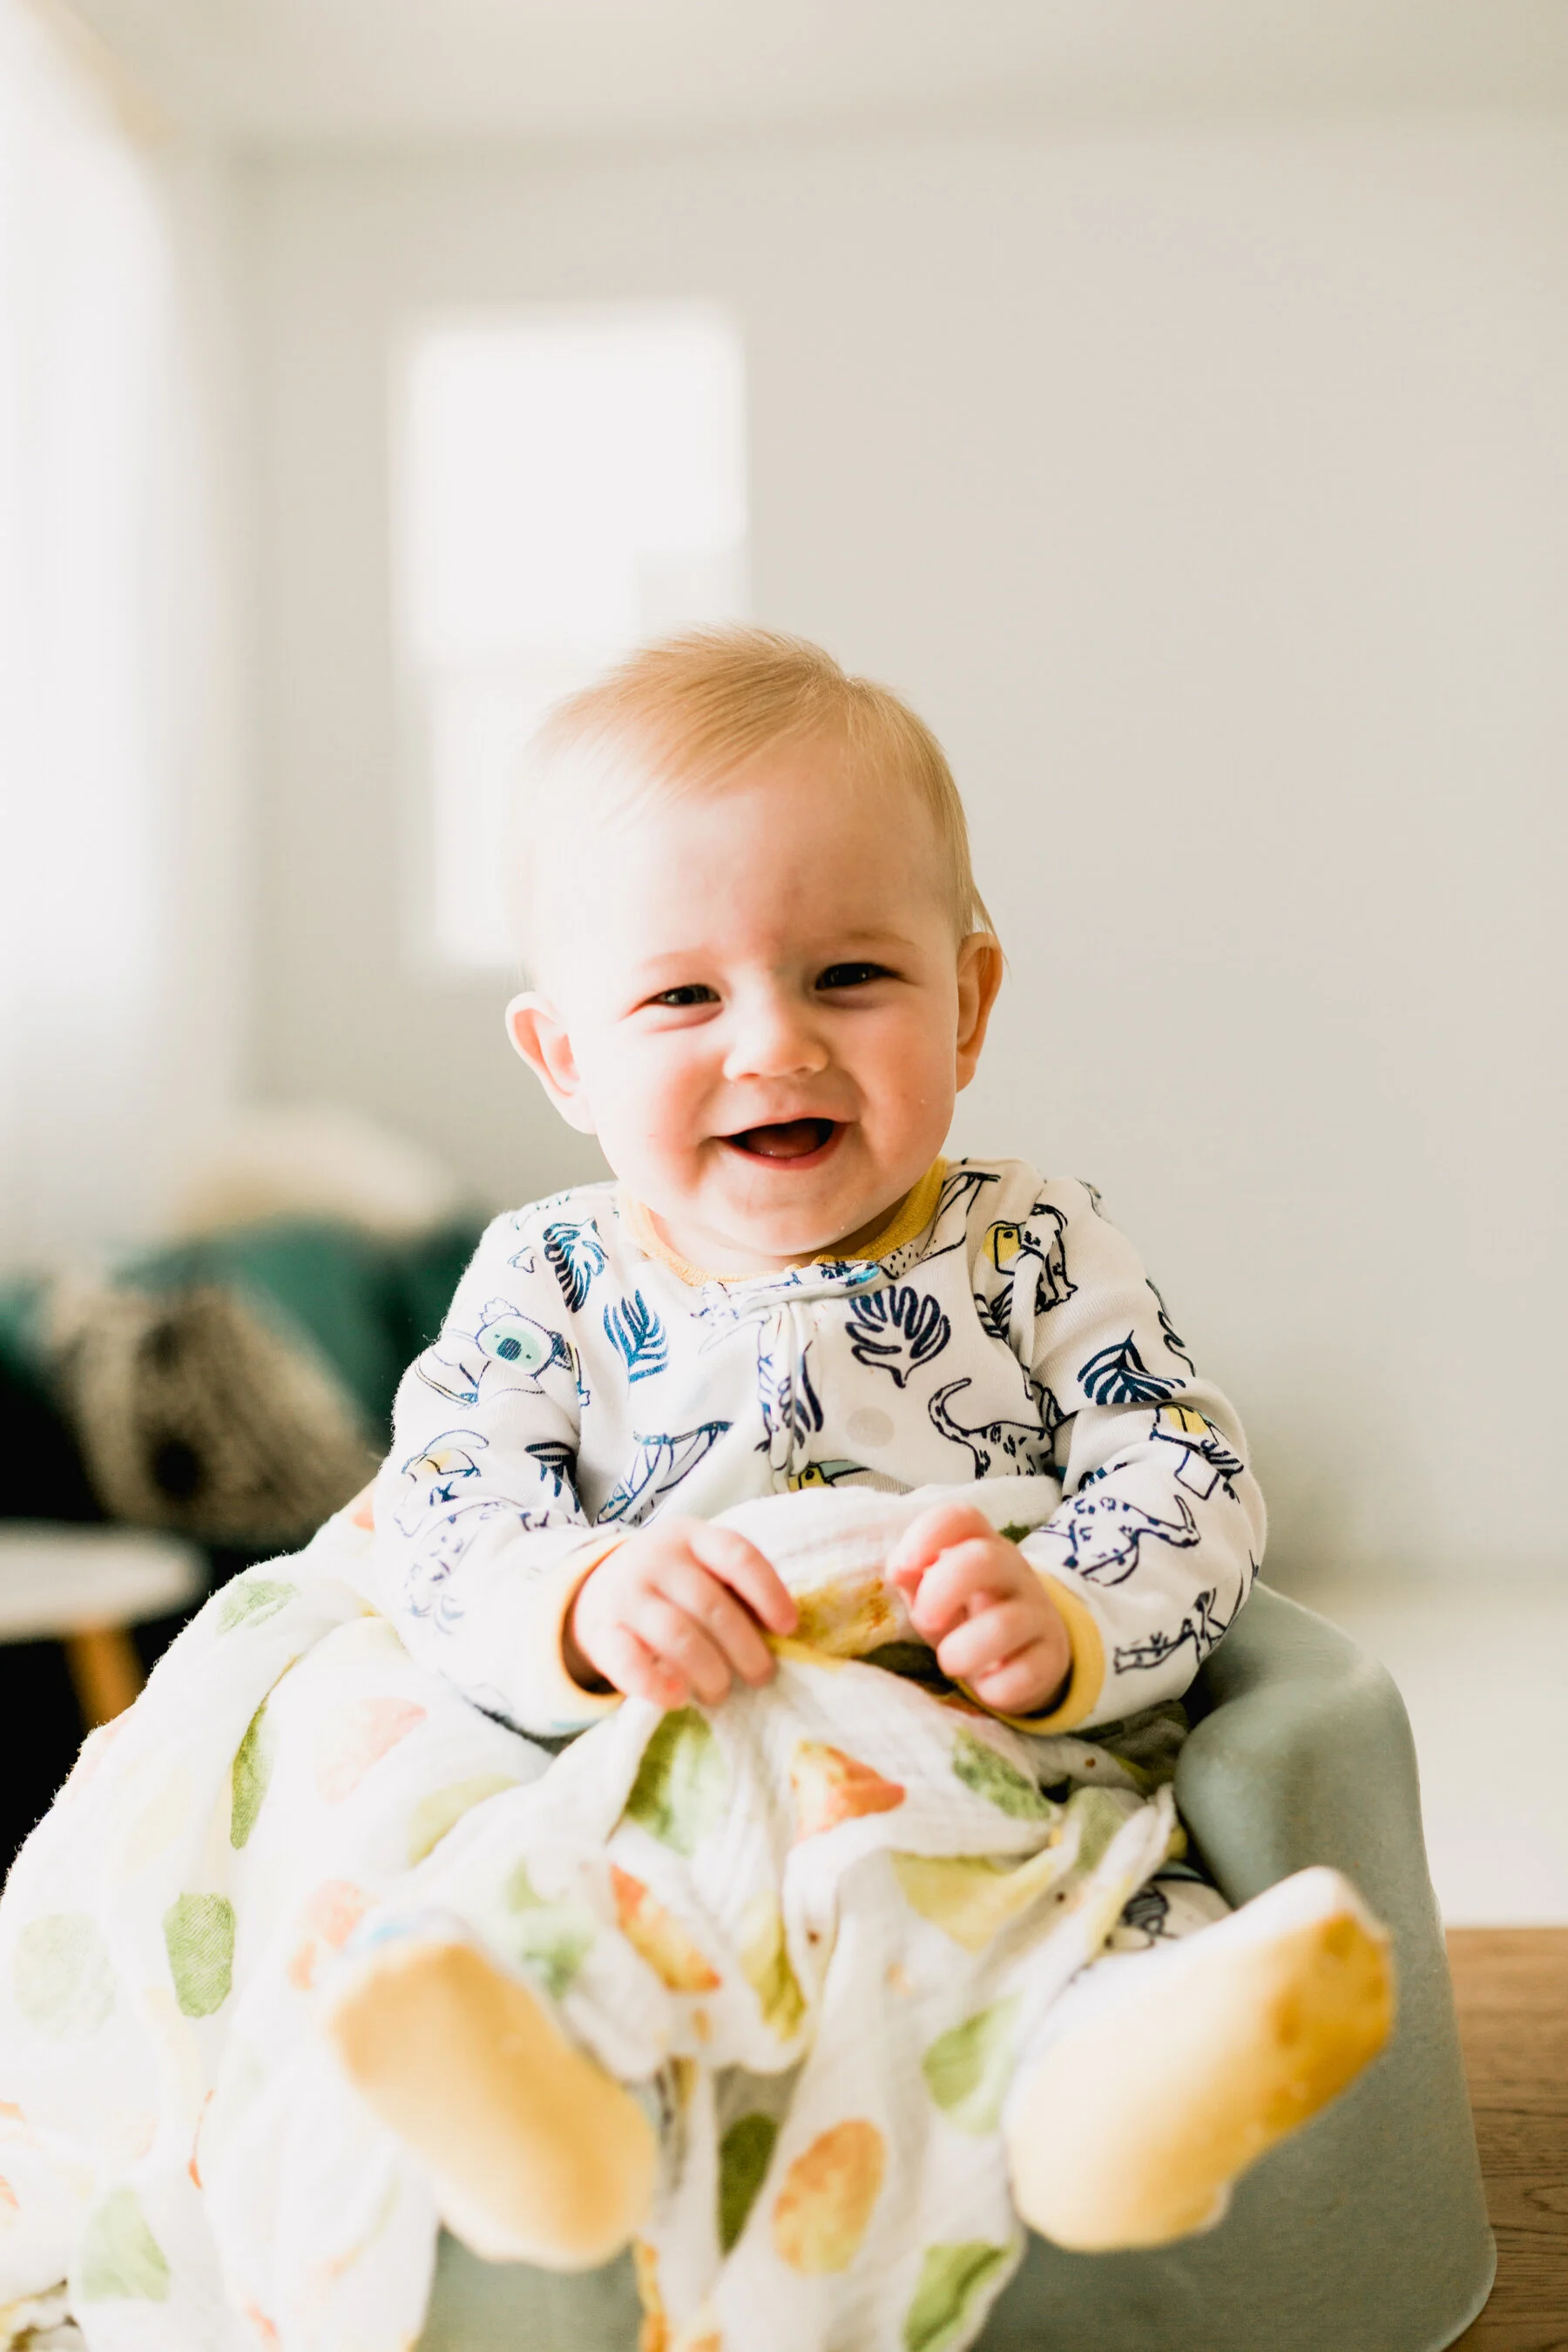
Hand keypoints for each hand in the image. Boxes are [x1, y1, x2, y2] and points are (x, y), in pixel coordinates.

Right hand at [566, 1517, 797, 1709]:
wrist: (592, 1588)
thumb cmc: (667, 1583)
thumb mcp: (698, 1567)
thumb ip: (733, 1588)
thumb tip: (780, 1635)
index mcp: (691, 1536)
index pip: (738, 1556)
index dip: (769, 1593)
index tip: (788, 1628)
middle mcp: (656, 1558)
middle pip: (711, 1606)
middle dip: (745, 1649)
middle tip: (761, 1676)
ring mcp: (626, 1594)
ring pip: (677, 1636)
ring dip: (709, 1672)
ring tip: (721, 1692)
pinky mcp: (601, 1632)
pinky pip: (629, 1663)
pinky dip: (656, 1685)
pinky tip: (677, 1698)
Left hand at [887, 1502, 1069, 1716]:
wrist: (1025, 1657)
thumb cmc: (966, 1615)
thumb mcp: (935, 1593)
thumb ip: (914, 1577)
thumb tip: (900, 1569)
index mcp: (980, 1545)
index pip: (962, 1517)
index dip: (928, 1534)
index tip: (901, 1568)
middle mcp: (1013, 1571)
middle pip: (985, 1558)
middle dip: (944, 1588)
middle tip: (925, 1620)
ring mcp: (1037, 1613)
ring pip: (1008, 1622)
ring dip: (967, 1648)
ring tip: (949, 1662)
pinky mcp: (1051, 1657)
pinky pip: (1028, 1671)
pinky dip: (998, 1686)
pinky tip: (986, 1688)